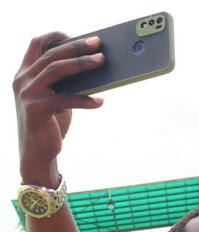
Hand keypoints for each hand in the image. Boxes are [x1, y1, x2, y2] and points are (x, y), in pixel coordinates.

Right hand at [14, 33, 104, 185]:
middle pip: (51, 54)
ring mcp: (27, 94)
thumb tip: (93, 68)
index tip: (77, 36)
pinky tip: (100, 101)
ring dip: (82, 64)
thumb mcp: (55, 98)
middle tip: (98, 45)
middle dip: (77, 47)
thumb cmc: (51, 123)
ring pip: (56, 70)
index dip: (56, 36)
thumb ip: (65, 84)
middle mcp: (22, 80)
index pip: (36, 44)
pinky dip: (85, 99)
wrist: (38, 153)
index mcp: (25, 73)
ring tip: (102, 61)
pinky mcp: (36, 110)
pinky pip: (65, 99)